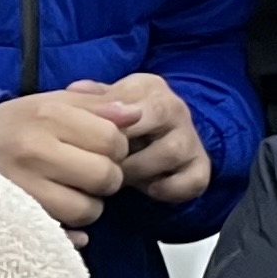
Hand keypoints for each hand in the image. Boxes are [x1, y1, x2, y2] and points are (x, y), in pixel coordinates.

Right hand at [0, 89, 130, 231]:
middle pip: (105, 176)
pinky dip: (71, 229)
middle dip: (106, 176)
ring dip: (88, 204)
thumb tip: (136, 115)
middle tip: (88, 171)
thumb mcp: (54, 103)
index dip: (116, 146)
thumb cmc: (19, 125)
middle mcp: (33, 150)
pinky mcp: (16, 218)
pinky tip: (59, 212)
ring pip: (88, 210)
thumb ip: (97, 105)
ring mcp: (22, 188)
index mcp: (46, 115)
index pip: (112, 139)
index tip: (100, 147)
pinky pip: (65, 235)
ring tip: (70, 190)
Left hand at [70, 72, 211, 207]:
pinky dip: (170, 190)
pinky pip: (193, 180)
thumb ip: (90, 102)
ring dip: (140, 170)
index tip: (86, 144)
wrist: (156, 145)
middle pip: (159, 114)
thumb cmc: (122, 127)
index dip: (105, 126)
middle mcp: (174, 107)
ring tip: (120, 179)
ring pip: (172, 150)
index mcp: (148, 87)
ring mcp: (190, 137)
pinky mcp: (201, 166)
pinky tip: (149, 190)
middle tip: (103, 163)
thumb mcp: (103, 108)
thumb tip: (75, 90)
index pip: (128, 98)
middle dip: (124, 146)